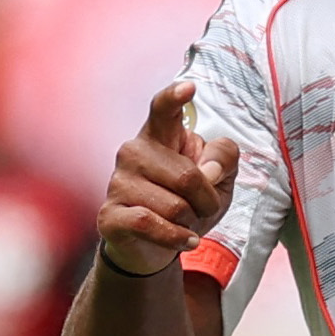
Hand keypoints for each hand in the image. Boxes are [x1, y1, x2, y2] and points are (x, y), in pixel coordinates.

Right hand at [103, 82, 238, 271]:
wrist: (154, 248)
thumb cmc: (187, 205)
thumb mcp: (219, 181)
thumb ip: (224, 160)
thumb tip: (209, 169)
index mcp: (159, 136)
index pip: (163, 110)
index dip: (175, 98)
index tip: (190, 87)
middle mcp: (133, 152)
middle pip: (189, 176)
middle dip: (207, 201)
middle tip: (200, 209)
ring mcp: (118, 182)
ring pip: (175, 206)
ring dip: (191, 222)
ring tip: (183, 224)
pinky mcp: (110, 214)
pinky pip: (151, 224)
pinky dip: (176, 238)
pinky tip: (185, 240)